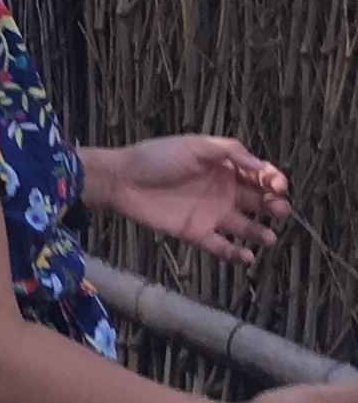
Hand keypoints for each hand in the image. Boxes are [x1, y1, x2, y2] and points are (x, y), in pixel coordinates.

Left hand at [85, 132, 290, 265]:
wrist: (122, 180)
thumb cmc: (156, 157)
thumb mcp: (193, 146)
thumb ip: (228, 152)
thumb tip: (261, 165)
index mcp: (223, 166)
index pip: (258, 175)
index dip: (273, 179)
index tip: (279, 186)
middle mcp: (222, 190)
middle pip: (258, 201)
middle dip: (274, 205)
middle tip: (279, 209)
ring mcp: (211, 213)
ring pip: (245, 226)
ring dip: (260, 233)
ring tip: (269, 237)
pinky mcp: (197, 233)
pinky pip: (222, 247)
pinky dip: (237, 254)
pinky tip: (248, 256)